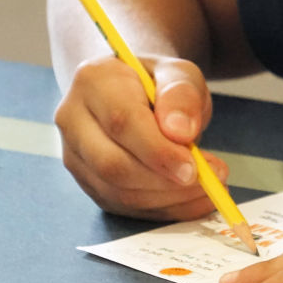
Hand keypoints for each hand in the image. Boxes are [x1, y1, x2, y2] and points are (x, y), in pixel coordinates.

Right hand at [54, 54, 226, 219]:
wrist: (137, 93)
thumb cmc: (160, 83)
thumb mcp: (181, 74)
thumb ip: (182, 95)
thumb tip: (181, 132)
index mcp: (94, 80)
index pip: (122, 122)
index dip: (159, 151)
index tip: (193, 168)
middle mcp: (73, 118)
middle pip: (112, 164)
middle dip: (165, 182)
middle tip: (209, 181)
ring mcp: (75, 153)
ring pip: (116, 191)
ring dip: (167, 199)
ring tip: (208, 189)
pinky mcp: (87, 180)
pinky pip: (122, 205)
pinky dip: (162, 208)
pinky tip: (191, 200)